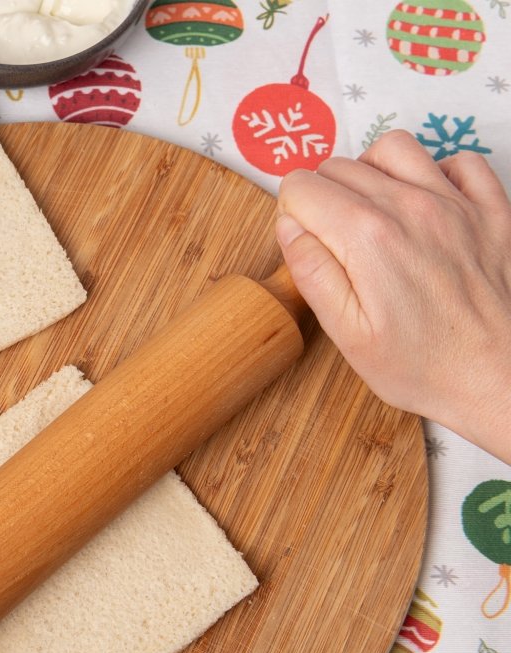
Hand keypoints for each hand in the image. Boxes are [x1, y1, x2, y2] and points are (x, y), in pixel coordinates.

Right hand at [276, 130, 510, 463]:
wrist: (498, 378)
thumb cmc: (422, 366)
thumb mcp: (346, 333)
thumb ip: (310, 271)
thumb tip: (289, 226)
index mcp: (366, 237)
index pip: (301, 187)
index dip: (291, 213)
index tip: (304, 242)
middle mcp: (410, 206)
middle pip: (339, 166)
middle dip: (323, 197)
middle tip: (332, 241)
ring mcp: (455, 203)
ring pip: (393, 148)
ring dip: (372, 171)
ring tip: (370, 210)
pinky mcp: (491, 209)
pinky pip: (459, 160)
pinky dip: (435, 173)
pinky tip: (424, 205)